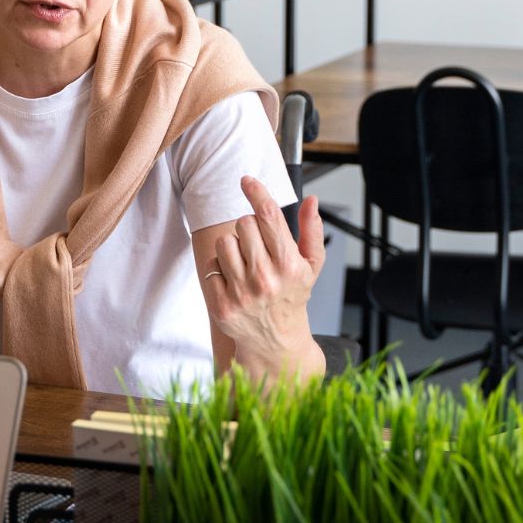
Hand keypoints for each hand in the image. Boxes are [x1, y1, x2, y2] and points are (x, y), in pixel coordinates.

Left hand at [202, 177, 326, 380]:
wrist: (276, 342)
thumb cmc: (292, 297)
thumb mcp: (310, 266)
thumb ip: (311, 231)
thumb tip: (311, 200)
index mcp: (289, 265)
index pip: (269, 216)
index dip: (256, 192)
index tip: (246, 180)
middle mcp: (266, 278)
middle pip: (244, 224)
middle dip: (249, 229)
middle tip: (258, 248)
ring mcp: (242, 292)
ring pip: (224, 242)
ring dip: (233, 247)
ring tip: (246, 264)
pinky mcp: (222, 304)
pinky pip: (211, 265)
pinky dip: (220, 269)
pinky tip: (234, 281)